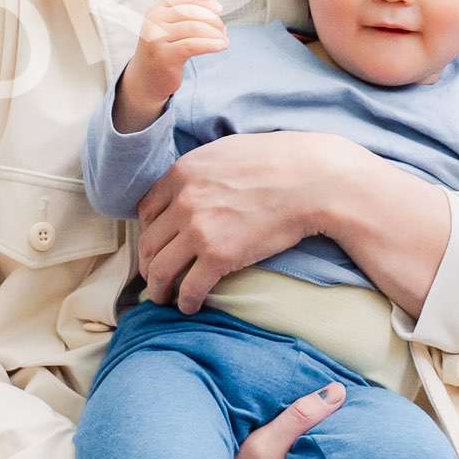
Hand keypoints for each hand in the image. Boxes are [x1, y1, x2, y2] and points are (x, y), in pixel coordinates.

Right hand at [118, 0, 233, 129]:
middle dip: (212, 19)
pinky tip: (222, 46)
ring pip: (195, 28)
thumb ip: (185, 17)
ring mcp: (157, 39)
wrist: (146, 79)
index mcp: (156, 11)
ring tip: (224, 39)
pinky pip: (194, 46)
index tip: (218, 8)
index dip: (203, 0)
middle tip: (223, 29)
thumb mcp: (168, 29)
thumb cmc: (163, 52)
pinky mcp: (165, 56)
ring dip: (215, 33)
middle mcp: (154, 22)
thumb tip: (215, 9)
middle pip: (191, 12)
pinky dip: (212, 44)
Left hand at [134, 130, 346, 311]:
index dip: (148, 232)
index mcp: (182, 173)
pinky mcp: (218, 256)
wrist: (311, 179)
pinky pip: (190, 287)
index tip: (156, 245)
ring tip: (164, 298)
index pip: (147, 211)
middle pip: (149, 242)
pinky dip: (185, 301)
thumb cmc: (278, 161)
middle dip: (148, 264)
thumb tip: (194, 182)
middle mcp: (183, 202)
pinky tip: (190, 307)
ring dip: (159, 288)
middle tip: (154, 277)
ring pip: (160, 269)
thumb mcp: (226, 151)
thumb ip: (201, 169)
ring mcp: (198, 230)